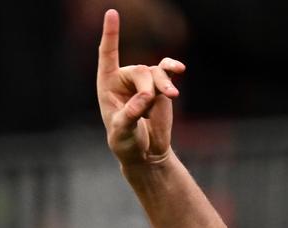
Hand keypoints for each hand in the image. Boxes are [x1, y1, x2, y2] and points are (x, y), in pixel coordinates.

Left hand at [96, 9, 184, 166]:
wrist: (145, 153)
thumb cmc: (126, 143)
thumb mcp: (123, 133)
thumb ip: (131, 115)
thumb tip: (146, 98)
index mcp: (107, 86)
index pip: (107, 55)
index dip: (110, 34)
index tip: (112, 12)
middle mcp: (124, 79)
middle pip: (140, 70)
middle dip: (148, 87)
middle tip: (151, 104)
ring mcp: (143, 81)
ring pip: (156, 73)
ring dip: (164, 85)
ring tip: (172, 97)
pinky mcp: (159, 86)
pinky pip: (167, 70)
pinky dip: (173, 69)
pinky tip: (180, 70)